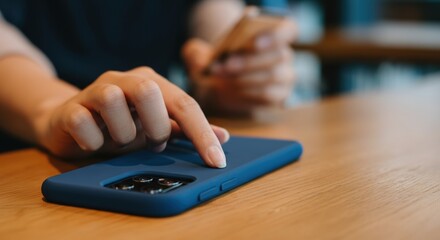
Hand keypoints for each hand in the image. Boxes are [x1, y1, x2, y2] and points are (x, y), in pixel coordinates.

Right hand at [38, 67, 228, 167]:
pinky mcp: (70, 108)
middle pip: (148, 91)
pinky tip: (95, 143)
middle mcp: (124, 80)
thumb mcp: (156, 129)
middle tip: (150, 142)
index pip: (184, 104)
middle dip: (154, 126)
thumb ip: (187, 131)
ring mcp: (95, 90)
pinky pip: (81, 120)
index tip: (216, 161)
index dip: (202, 134)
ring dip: (121, 133)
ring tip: (120, 141)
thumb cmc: (120, 125)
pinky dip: (93, 140)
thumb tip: (224, 137)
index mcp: (151, 83)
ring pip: (112, 100)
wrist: (71, 122)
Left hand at [183, 19, 295, 114]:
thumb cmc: (216, 64)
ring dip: (245, 78)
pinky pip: (268, 96)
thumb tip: (200, 58)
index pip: (287, 30)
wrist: (219, 89)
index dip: (275, 35)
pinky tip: (230, 92)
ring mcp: (284, 78)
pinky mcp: (278, 97)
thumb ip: (197, 52)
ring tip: (222, 79)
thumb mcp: (202, 54)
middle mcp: (284, 55)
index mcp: (274, 34)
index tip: (254, 42)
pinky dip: (248, 94)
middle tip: (225, 65)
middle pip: (278, 56)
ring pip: (272, 77)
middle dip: (249, 61)